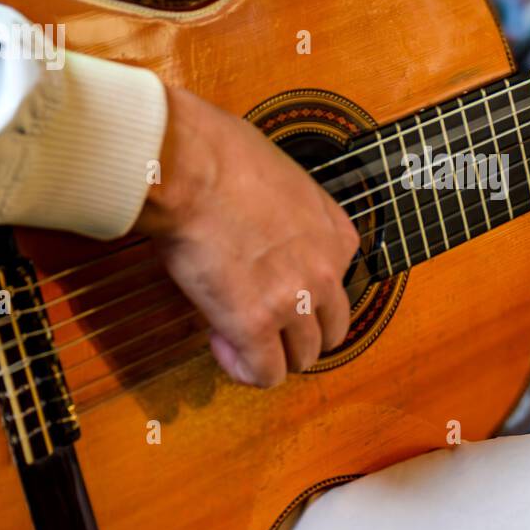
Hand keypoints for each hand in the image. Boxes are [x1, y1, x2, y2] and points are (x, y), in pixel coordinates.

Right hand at [135, 86, 359, 386]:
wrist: (190, 165)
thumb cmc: (221, 156)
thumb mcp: (282, 180)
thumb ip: (289, 216)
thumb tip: (263, 228)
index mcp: (336, 235)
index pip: (339, 287)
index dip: (303, 292)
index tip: (270, 285)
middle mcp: (325, 271)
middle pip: (330, 330)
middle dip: (298, 334)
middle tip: (262, 323)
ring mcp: (294, 301)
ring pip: (302, 357)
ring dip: (272, 354)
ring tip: (235, 334)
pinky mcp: (254, 325)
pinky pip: (266, 374)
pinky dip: (246, 370)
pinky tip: (222, 343)